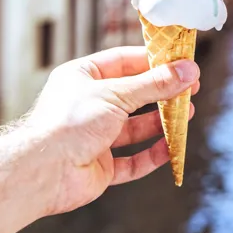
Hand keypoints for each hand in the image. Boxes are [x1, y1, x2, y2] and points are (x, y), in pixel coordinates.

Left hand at [25, 47, 199, 215]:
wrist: (41, 172)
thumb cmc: (68, 123)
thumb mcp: (117, 95)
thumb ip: (155, 85)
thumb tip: (188, 71)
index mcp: (82, 78)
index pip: (123, 62)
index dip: (153, 61)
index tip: (181, 61)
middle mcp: (87, 105)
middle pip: (133, 96)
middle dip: (162, 93)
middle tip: (191, 88)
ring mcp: (93, 137)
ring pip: (135, 128)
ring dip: (161, 122)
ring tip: (187, 114)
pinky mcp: (99, 166)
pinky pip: (131, 160)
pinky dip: (151, 154)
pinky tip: (171, 147)